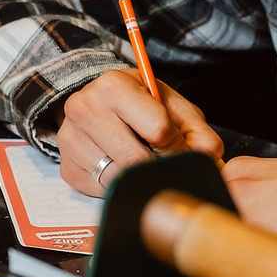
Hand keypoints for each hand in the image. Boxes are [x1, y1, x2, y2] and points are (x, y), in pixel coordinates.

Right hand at [56, 69, 224, 196]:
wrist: (99, 104)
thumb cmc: (139, 104)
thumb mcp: (171, 104)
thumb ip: (196, 129)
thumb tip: (208, 157)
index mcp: (113, 86)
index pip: (158, 130)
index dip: (177, 144)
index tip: (178, 145)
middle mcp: (85, 109)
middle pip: (137, 159)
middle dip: (157, 164)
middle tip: (162, 158)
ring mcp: (71, 140)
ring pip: (120, 178)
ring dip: (137, 175)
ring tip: (139, 157)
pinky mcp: (67, 168)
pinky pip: (103, 190)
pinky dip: (119, 184)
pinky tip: (119, 165)